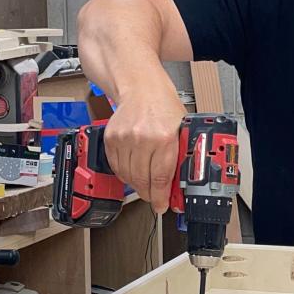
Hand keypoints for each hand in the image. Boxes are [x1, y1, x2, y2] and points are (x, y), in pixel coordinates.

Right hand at [103, 80, 187, 212]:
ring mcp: (124, 139)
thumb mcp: (182, 130)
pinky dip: (124, 174)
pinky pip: (116, 167)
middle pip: (143, 180)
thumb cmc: (163, 106)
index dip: (161, 197)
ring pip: (128, 176)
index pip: (161, 177)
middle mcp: (143, 139)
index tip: (163, 206)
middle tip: (155, 198)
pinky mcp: (111, 139)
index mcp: (165, 138)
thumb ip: (179, 158)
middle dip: (150, 194)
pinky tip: (132, 172)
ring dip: (137, 185)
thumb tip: (178, 186)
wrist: (141, 88)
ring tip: (145, 184)